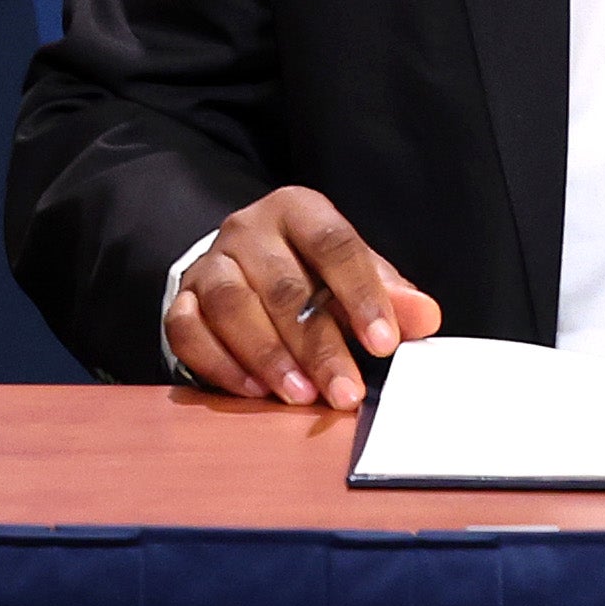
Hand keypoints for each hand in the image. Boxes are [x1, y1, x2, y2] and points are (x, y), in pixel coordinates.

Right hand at [164, 185, 444, 410]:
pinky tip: (253, 391)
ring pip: (233, 306)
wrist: (240, 267)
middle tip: (345, 392)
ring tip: (300, 396)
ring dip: (269, 356)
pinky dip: (220, 363)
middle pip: (284, 285)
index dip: (361, 294)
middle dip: (318, 345)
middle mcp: (248, 230)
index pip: (333, 244)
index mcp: (298, 210)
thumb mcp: (352, 273)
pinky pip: (189, 330)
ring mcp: (209, 264)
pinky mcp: (180, 299)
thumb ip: (388, 294)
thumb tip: (425, 317)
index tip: (384, 343)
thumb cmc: (307, 272)